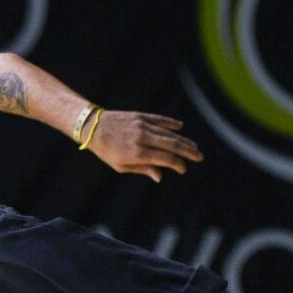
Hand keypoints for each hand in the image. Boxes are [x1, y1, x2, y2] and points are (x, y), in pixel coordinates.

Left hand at [84, 111, 202, 181]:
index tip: (183, 169)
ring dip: (183, 140)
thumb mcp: (121, 166)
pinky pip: (159, 120)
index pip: (165, 159)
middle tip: (199, 156)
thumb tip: (160, 176)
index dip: (177, 164)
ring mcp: (142, 125)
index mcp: (138, 153)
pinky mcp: (140, 116)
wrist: (92, 127)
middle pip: (172, 145)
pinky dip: (170, 124)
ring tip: (194, 146)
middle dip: (187, 151)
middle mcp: (142, 138)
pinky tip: (180, 128)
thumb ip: (142, 169)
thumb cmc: (106, 151)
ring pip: (168, 133)